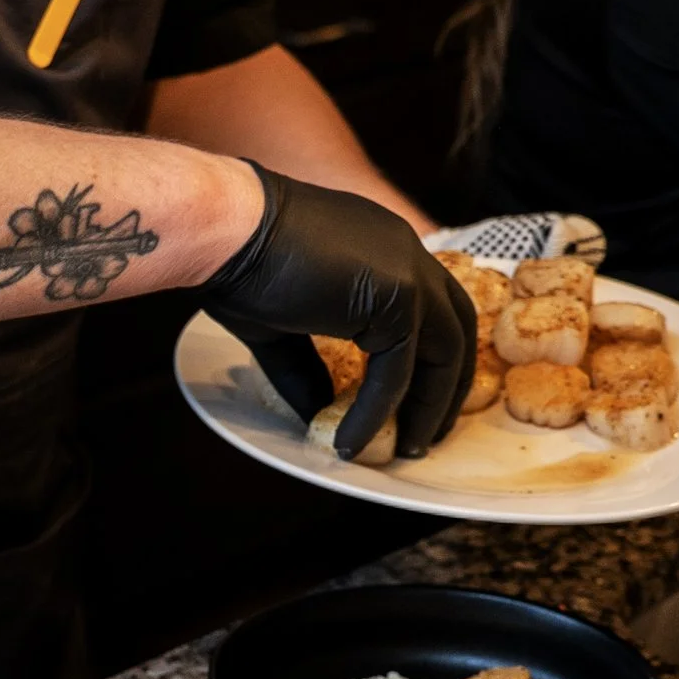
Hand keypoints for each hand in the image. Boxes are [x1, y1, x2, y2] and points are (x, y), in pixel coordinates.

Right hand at [200, 163, 476, 458]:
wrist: (223, 231)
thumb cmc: (237, 263)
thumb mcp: (281, 326)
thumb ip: (309, 367)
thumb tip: (319, 413)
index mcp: (385, 249)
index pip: (431, 307)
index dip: (431, 357)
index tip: (419, 401)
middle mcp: (408, 254)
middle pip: (456, 328)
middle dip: (449, 385)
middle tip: (429, 432)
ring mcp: (409, 274)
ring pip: (443, 354)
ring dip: (428, 407)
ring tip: (407, 448)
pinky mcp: (397, 299)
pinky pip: (397, 373)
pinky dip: (377, 413)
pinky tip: (351, 440)